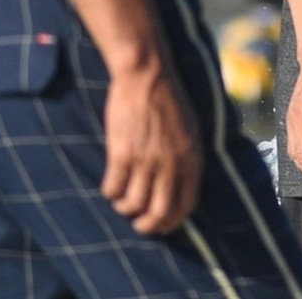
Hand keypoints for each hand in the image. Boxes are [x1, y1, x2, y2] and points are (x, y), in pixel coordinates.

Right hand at [100, 62, 201, 235]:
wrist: (147, 75)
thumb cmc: (169, 99)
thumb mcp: (190, 129)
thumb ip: (186, 158)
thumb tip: (179, 185)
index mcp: (191, 159)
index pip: (185, 205)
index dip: (172, 221)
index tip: (162, 224)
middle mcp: (170, 164)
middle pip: (159, 213)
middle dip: (147, 225)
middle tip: (138, 222)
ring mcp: (145, 160)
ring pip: (132, 204)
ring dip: (125, 208)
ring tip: (122, 201)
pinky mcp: (121, 153)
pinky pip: (112, 188)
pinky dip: (109, 193)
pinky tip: (110, 185)